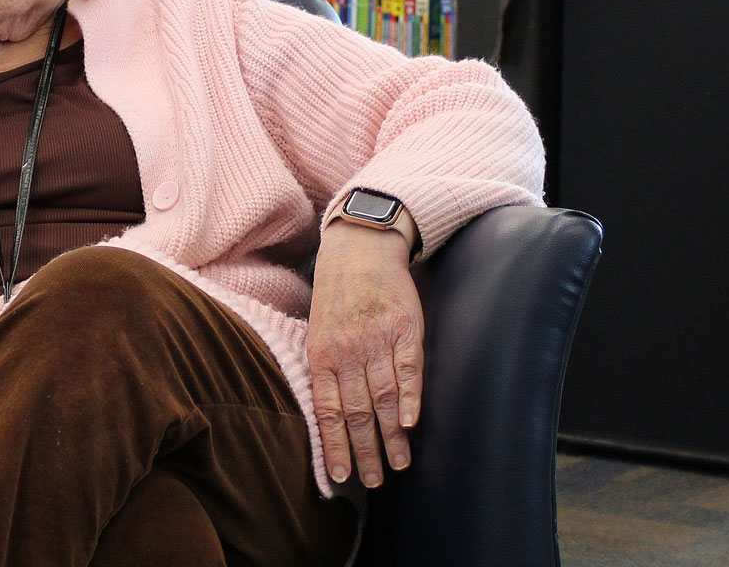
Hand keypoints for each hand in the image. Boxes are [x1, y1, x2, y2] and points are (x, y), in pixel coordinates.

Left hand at [306, 219, 423, 487]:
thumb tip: (328, 413)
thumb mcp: (318, 330)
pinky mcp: (404, 328)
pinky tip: (410, 423)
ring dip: (392, 436)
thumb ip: (325, 369)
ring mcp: (377, 340)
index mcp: (322, 354)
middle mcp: (348, 351)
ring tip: (399, 464)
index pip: (328, 410)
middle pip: (358, 411)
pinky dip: (410, 398)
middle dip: (366, 450)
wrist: (361, 249)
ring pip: (384, 397)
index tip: (342, 475)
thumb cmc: (336, 294)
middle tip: (375, 480)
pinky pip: (408, 369)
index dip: (335, 445)